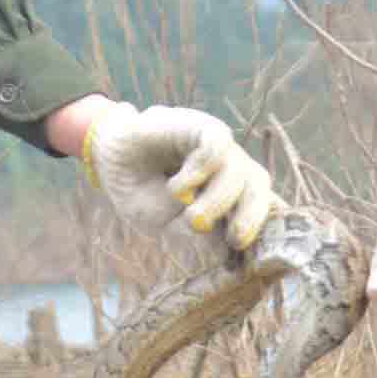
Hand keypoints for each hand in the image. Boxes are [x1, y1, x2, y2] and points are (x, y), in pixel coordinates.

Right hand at [77, 102, 277, 250]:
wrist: (107, 161)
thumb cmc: (141, 192)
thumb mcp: (169, 223)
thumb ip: (201, 233)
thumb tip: (231, 249)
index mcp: (229, 193)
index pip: (263, 204)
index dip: (268, 225)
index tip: (260, 251)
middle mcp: (229, 168)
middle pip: (259, 187)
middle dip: (252, 217)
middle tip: (235, 241)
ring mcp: (217, 146)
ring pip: (241, 170)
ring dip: (218, 201)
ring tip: (190, 216)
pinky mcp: (200, 126)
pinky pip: (217, 146)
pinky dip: (200, 171)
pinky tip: (178, 186)